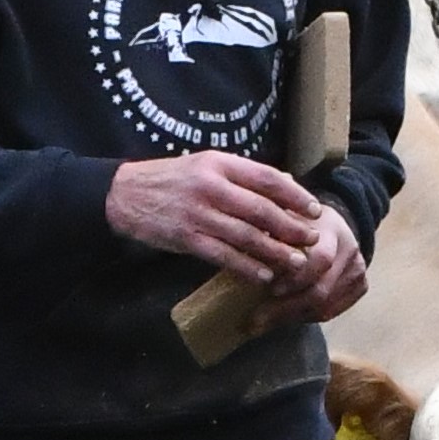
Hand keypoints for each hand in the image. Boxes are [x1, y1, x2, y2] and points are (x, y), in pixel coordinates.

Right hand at [106, 152, 320, 282]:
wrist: (124, 194)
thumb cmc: (171, 179)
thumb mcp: (206, 164)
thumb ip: (242, 174)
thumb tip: (287, 183)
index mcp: (219, 164)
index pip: (267, 178)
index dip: (294, 196)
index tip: (314, 210)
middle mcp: (211, 186)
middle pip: (261, 209)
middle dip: (291, 227)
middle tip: (311, 240)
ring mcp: (198, 213)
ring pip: (246, 235)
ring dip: (274, 252)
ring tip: (295, 262)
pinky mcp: (186, 238)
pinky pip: (223, 255)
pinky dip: (247, 267)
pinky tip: (264, 275)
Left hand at [254, 202, 365, 329]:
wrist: (331, 226)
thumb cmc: (298, 223)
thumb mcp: (284, 219)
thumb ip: (270, 235)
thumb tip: (243, 256)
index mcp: (332, 229)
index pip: (320, 259)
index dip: (295, 278)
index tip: (268, 289)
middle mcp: (350, 250)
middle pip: (322, 289)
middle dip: (286, 307)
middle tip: (256, 319)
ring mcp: (358, 270)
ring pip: (326, 306)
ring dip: (292, 317)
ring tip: (263, 323)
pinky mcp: (360, 287)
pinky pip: (332, 312)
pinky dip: (305, 318)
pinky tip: (285, 319)